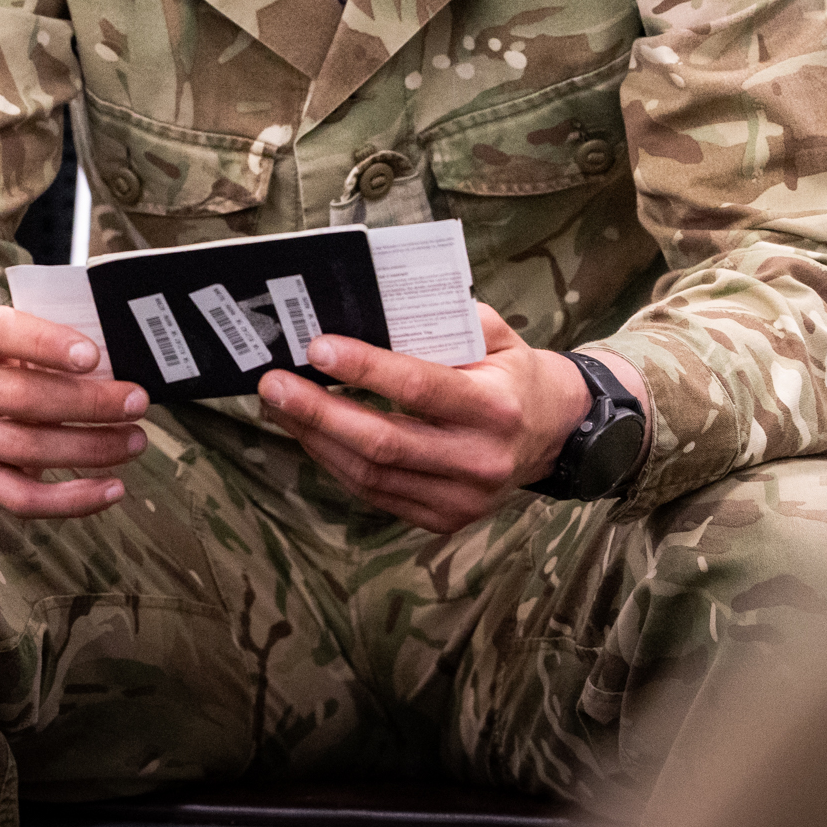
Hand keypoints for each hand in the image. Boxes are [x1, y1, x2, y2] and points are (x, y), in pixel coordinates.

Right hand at [0, 307, 150, 517]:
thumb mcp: (14, 340)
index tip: (94, 357)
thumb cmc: (1, 365)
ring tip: (134, 441)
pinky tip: (111, 489)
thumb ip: (54, 348)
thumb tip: (120, 373)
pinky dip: (73, 500)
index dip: (49, 345)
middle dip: (89, 403)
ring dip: (91, 448)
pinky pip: (23, 498)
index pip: (2, 332)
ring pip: (28, 449)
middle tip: (136, 403)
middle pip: (23, 398)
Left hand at [255, 306, 633, 535]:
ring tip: (280, 405)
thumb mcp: (493, 334)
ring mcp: (462, 498)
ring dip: (316, 438)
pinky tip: (310, 433)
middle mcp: (481, 460)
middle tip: (273, 384)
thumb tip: (370, 307)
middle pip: (383, 441)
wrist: (554, 434)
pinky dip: (335, 462)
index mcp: (496, 408)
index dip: (363, 368)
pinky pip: (375, 493)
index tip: (315, 348)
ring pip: (370, 474)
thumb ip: (442, 319)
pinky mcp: (444, 519)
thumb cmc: (511, 373)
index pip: (419, 387)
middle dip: (318, 412)